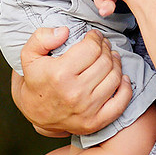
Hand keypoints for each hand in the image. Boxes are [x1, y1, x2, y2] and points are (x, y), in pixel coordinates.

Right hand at [11, 26, 130, 135]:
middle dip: (106, 48)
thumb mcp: (29, 54)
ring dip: (116, 63)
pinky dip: (126, 88)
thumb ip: (42, 37)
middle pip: (105, 61)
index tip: (94, 35)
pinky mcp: (95, 122)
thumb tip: (65, 31)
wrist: (35, 113)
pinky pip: (120, 103)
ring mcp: (87, 110)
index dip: (95, 37)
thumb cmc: (35, 80)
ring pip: (115, 78)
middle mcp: (75, 93)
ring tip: (110, 57)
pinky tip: (122, 78)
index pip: (91, 48)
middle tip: (103, 44)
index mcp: (60, 74)